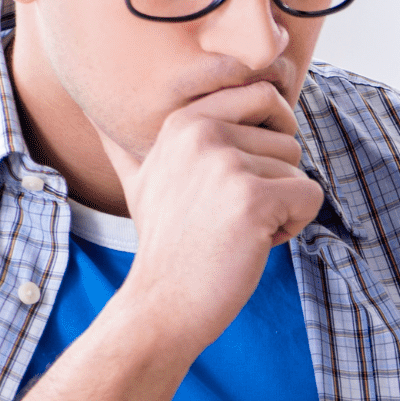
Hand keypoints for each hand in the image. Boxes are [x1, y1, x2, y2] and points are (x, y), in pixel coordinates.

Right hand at [95, 82, 323, 354]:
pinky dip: (293, 226)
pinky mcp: (253, 199)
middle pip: (287, 140)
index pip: (263, 95)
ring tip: (234, 231)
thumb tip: (89, 111)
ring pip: (298, 171)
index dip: (268, 139)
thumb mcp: (139, 182)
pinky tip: (253, 244)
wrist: (162, 305)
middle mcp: (202, 133)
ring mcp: (227, 165)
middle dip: (273, 181)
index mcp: (184, 121)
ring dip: (280, 208)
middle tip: (230, 214)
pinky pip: (310, 197)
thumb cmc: (164, 245)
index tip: (239, 178)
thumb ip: (127, 144)